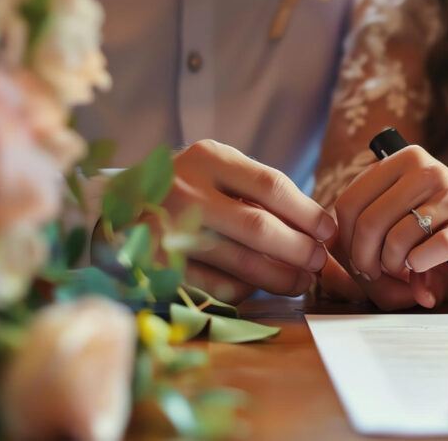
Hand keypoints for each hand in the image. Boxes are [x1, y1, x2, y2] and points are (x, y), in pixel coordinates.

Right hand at [164, 140, 335, 300]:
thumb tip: (322, 230)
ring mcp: (168, 229)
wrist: (118, 203)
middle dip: (299, 249)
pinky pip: (216, 285)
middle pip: (259, 226)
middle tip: (318, 262)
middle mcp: (186, 190)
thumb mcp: (219, 172)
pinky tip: (256, 287)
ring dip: (280, 276)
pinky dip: (244, 289)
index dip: (307, 213)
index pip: (271, 185)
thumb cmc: (188, 187)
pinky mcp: (158, 265)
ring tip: (300, 281)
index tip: (329, 231)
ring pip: (241, 261)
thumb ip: (261, 193)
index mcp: (208, 158)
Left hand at [333, 145, 447, 288]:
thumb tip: (336, 249)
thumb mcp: (408, 205)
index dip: (345, 237)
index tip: (357, 255)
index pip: (350, 200)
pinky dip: (418, 269)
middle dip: (365, 258)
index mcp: (404, 159)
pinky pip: (425, 254)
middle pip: (367, 223)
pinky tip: (423, 268)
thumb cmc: (446, 219)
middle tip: (375, 272)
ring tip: (403, 269)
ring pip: (394, 240)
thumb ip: (372, 219)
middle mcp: (425, 170)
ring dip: (393, 266)